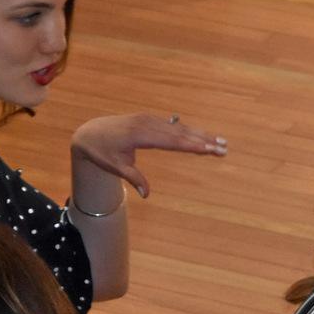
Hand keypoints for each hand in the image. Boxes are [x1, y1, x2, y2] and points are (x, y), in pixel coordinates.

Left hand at [72, 112, 228, 197]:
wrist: (89, 133)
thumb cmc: (102, 152)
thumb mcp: (114, 167)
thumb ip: (133, 178)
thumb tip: (147, 194)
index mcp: (139, 135)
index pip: (171, 141)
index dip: (191, 145)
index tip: (209, 149)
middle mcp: (147, 123)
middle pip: (180, 133)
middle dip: (203, 140)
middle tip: (224, 147)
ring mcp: (148, 119)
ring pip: (179, 127)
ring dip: (200, 134)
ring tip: (220, 141)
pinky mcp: (148, 119)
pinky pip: (172, 125)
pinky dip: (188, 130)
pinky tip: (202, 136)